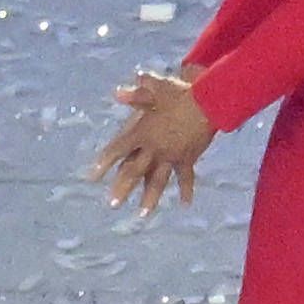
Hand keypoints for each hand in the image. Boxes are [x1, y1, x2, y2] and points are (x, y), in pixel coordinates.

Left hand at [92, 70, 217, 215]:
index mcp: (143, 132)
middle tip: (112, 205)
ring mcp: (172, 156)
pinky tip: (185, 204)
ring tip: (141, 214)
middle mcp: (155, 148)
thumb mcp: (157, 88)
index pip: (118, 149)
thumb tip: (117, 92)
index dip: (104, 162)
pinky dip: (186, 190)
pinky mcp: (188, 158)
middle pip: (135, 171)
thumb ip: (136, 94)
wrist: (210, 101)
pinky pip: (186, 178)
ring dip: (149, 198)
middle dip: (123, 188)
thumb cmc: (181, 93)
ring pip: (158, 181)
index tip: (93, 177)